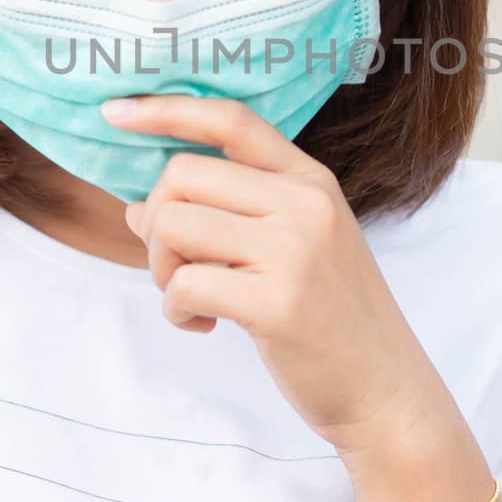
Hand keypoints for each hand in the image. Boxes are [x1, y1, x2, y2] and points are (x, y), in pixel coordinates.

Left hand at [101, 94, 452, 456]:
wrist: (386, 391)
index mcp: (311, 180)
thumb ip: (224, 218)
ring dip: (161, 269)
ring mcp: (294, 250)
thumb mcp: (293, 249)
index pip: (230, 120)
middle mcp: (305, 203)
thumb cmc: (331, 320)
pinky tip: (203, 327)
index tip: (115, 113)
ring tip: (192, 300)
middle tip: (178, 268)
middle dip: (157, 222)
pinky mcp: (276, 303)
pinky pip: (184, 285)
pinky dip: (176, 311)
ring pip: (173, 224)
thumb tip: (137, 209)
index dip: (166, 110)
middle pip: (182, 174)